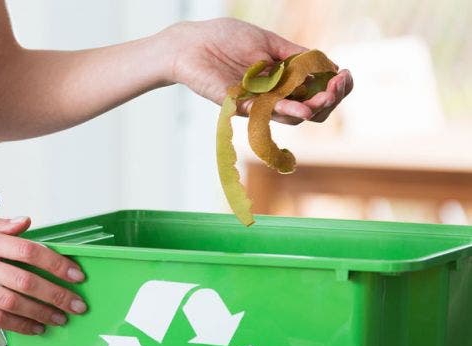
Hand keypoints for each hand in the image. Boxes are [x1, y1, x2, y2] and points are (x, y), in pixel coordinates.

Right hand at [0, 217, 87, 334]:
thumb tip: (28, 222)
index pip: (29, 249)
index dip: (56, 263)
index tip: (76, 274)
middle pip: (26, 279)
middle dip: (57, 294)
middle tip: (77, 304)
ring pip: (12, 302)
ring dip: (41, 312)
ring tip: (60, 319)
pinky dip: (17, 324)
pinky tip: (33, 328)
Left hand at [160, 18, 352, 124]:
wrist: (191, 43)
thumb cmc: (225, 38)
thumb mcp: (268, 41)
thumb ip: (296, 54)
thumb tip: (328, 66)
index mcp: (282, 79)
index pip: (316, 91)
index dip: (336, 87)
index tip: (345, 75)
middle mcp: (272, 95)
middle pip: (310, 110)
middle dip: (330, 99)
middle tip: (338, 86)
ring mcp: (256, 103)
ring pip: (292, 116)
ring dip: (313, 108)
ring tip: (325, 98)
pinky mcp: (238, 106)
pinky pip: (265, 114)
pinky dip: (286, 111)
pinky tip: (302, 108)